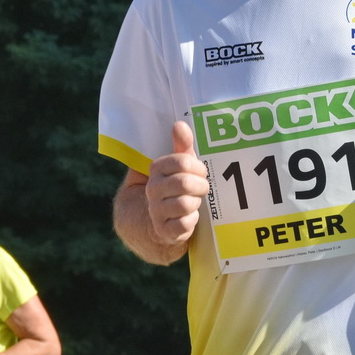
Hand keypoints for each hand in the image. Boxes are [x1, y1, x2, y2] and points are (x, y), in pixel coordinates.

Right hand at [144, 122, 205, 245]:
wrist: (154, 219)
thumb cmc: (173, 186)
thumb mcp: (177, 165)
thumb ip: (181, 145)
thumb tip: (180, 124)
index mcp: (155, 169)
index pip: (181, 161)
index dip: (197, 167)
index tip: (201, 170)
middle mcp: (152, 189)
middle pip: (184, 183)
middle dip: (200, 185)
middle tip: (203, 187)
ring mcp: (156, 210)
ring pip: (185, 204)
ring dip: (196, 203)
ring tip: (195, 201)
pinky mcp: (163, 230)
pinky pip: (184, 224)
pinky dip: (192, 220)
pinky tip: (190, 216)